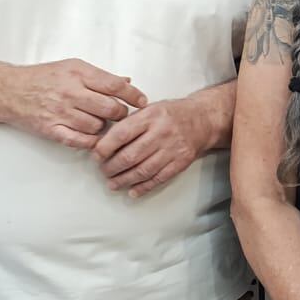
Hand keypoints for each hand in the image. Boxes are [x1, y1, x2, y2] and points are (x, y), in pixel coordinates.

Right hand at [6, 59, 145, 149]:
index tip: (143, 102)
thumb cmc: (42, 77)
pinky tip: (91, 136)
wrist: (8, 90)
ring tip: (99, 123)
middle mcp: (71, 92)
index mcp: (78, 73)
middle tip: (120, 115)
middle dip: (121, 114)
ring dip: (104, 128)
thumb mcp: (72, 67)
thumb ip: (100, 76)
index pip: (115, 86)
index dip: (134, 95)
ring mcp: (60, 112)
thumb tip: (127, 82)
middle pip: (111, 109)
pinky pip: (80, 141)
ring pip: (98, 127)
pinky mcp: (51, 129)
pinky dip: (90, 141)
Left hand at [95, 95, 209, 196]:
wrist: (203, 119)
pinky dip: (143, 187)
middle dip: (111, 168)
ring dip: (124, 180)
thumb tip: (104, 142)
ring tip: (113, 183)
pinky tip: (132, 190)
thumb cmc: (171, 114)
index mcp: (151, 116)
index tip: (96, 155)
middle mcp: (162, 132)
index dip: (105, 148)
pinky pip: (158, 178)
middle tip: (103, 171)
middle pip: (130, 156)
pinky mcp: (180, 162)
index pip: (121, 134)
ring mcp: (172, 149)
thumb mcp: (149, 109)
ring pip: (142, 171)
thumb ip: (129, 123)